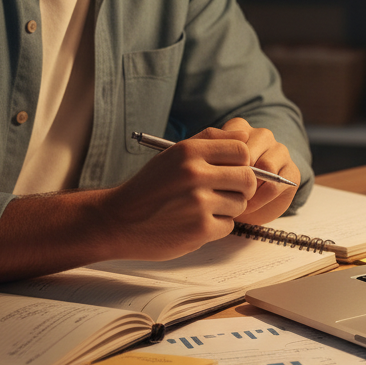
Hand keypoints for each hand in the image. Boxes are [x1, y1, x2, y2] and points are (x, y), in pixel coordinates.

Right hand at [99, 127, 257, 257]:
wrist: (118, 220)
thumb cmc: (149, 186)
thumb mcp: (174, 154)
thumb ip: (209, 141)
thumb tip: (244, 135)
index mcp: (189, 151)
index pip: (242, 150)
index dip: (243, 162)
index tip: (233, 171)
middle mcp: (195, 174)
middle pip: (248, 178)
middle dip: (242, 187)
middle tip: (227, 192)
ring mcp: (198, 202)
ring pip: (240, 203)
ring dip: (228, 208)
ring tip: (204, 208)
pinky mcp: (200, 229)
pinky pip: (228, 225)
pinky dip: (217, 227)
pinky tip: (195, 222)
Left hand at [222, 117, 299, 224]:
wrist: (245, 206)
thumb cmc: (222, 185)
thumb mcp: (210, 171)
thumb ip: (213, 163)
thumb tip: (221, 169)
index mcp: (240, 128)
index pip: (229, 139)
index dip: (220, 164)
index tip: (212, 180)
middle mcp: (263, 135)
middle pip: (248, 151)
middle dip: (235, 176)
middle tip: (223, 193)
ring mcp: (280, 151)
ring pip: (265, 166)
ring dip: (249, 188)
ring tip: (235, 201)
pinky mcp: (292, 172)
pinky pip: (274, 185)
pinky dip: (259, 200)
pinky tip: (248, 206)